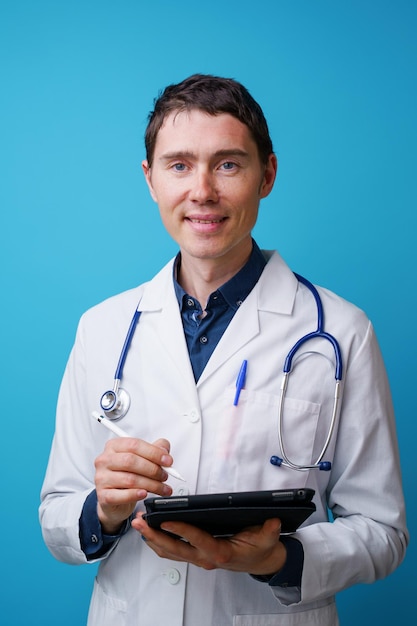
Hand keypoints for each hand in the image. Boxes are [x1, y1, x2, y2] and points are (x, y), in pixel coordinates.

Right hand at [94, 437, 173, 533]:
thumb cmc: (127, 475)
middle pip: (131, 461)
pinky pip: (121, 495)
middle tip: (165, 476)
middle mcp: (105, 460)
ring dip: (151, 484)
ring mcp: (101, 478)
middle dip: (153, 469)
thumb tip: (164, 450)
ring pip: (129, 479)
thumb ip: (154, 450)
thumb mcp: (141, 459)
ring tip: (161, 488)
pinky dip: (135, 495)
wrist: (114, 499)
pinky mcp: (103, 496)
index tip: (168, 461)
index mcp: (114, 446)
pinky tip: (145, 494)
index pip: (134, 445)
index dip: (154, 452)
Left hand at [132, 513, 285, 575]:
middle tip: (140, 523)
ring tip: (139, 524)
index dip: (181, 530)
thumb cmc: (260, 549)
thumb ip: (269, 531)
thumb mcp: (268, 539)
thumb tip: (273, 521)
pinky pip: (172, 552)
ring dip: (152, 539)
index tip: (166, 520)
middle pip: (174, 549)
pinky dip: (158, 542)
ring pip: (169, 552)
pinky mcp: (194, 555)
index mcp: (220, 553)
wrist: (261, 561)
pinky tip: (149, 532)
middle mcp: (205, 558)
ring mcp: (198, 559)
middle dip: (154, 535)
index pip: (197, 540)